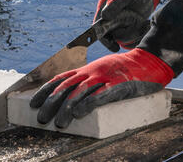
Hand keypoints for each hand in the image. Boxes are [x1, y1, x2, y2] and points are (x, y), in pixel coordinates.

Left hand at [29, 48, 173, 127]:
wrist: (149, 61)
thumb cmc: (126, 70)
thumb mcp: (102, 72)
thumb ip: (89, 83)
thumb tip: (71, 101)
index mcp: (87, 69)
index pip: (60, 79)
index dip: (45, 91)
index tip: (33, 103)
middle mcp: (93, 72)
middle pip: (66, 87)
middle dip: (51, 103)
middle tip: (41, 118)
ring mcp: (105, 77)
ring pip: (80, 92)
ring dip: (66, 108)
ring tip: (59, 123)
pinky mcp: (119, 85)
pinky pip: (100, 95)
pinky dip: (88, 104)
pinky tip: (78, 113)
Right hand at [94, 0, 159, 51]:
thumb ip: (115, 3)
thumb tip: (104, 17)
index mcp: (104, 7)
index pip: (97, 26)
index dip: (100, 36)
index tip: (108, 43)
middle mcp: (109, 18)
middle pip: (106, 36)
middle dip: (113, 41)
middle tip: (118, 47)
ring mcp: (118, 24)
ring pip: (119, 37)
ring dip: (128, 35)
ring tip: (140, 24)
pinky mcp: (128, 28)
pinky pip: (128, 38)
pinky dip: (135, 36)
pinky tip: (143, 26)